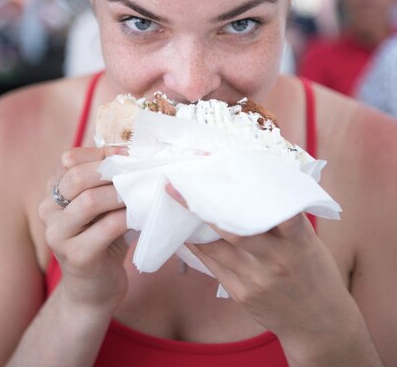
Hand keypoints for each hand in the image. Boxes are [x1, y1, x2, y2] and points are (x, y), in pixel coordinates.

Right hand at [39, 147, 128, 313]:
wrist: (94, 289)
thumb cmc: (103, 238)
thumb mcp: (101, 204)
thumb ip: (107, 179)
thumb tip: (135, 151)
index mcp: (52, 192)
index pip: (70, 159)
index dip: (101, 153)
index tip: (129, 154)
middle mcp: (48, 210)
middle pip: (76, 176)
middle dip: (111, 170)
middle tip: (138, 170)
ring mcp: (58, 235)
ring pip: (89, 201)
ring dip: (121, 193)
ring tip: (143, 190)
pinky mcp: (76, 256)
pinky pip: (107, 227)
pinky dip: (129, 216)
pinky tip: (143, 214)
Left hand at [166, 183, 359, 360]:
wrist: (320, 323)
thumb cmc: (314, 273)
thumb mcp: (309, 242)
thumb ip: (286, 218)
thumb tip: (256, 186)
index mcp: (298, 242)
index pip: (280, 213)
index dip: (258, 194)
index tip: (230, 173)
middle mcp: (276, 260)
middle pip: (235, 231)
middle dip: (205, 207)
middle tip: (185, 185)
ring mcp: (256, 280)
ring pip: (215, 248)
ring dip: (193, 226)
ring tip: (177, 203)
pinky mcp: (241, 294)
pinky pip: (213, 265)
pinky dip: (198, 246)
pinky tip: (187, 232)